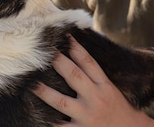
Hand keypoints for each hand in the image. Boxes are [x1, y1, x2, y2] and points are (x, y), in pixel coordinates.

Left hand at [32, 36, 153, 126]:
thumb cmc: (120, 109)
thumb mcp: (111, 89)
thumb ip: (96, 76)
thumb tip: (78, 56)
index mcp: (104, 85)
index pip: (88, 62)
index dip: (76, 48)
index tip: (65, 36)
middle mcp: (96, 98)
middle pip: (74, 76)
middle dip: (58, 62)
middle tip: (44, 51)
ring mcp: (87, 116)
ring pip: (62, 101)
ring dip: (45, 92)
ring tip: (32, 84)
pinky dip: (49, 123)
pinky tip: (35, 117)